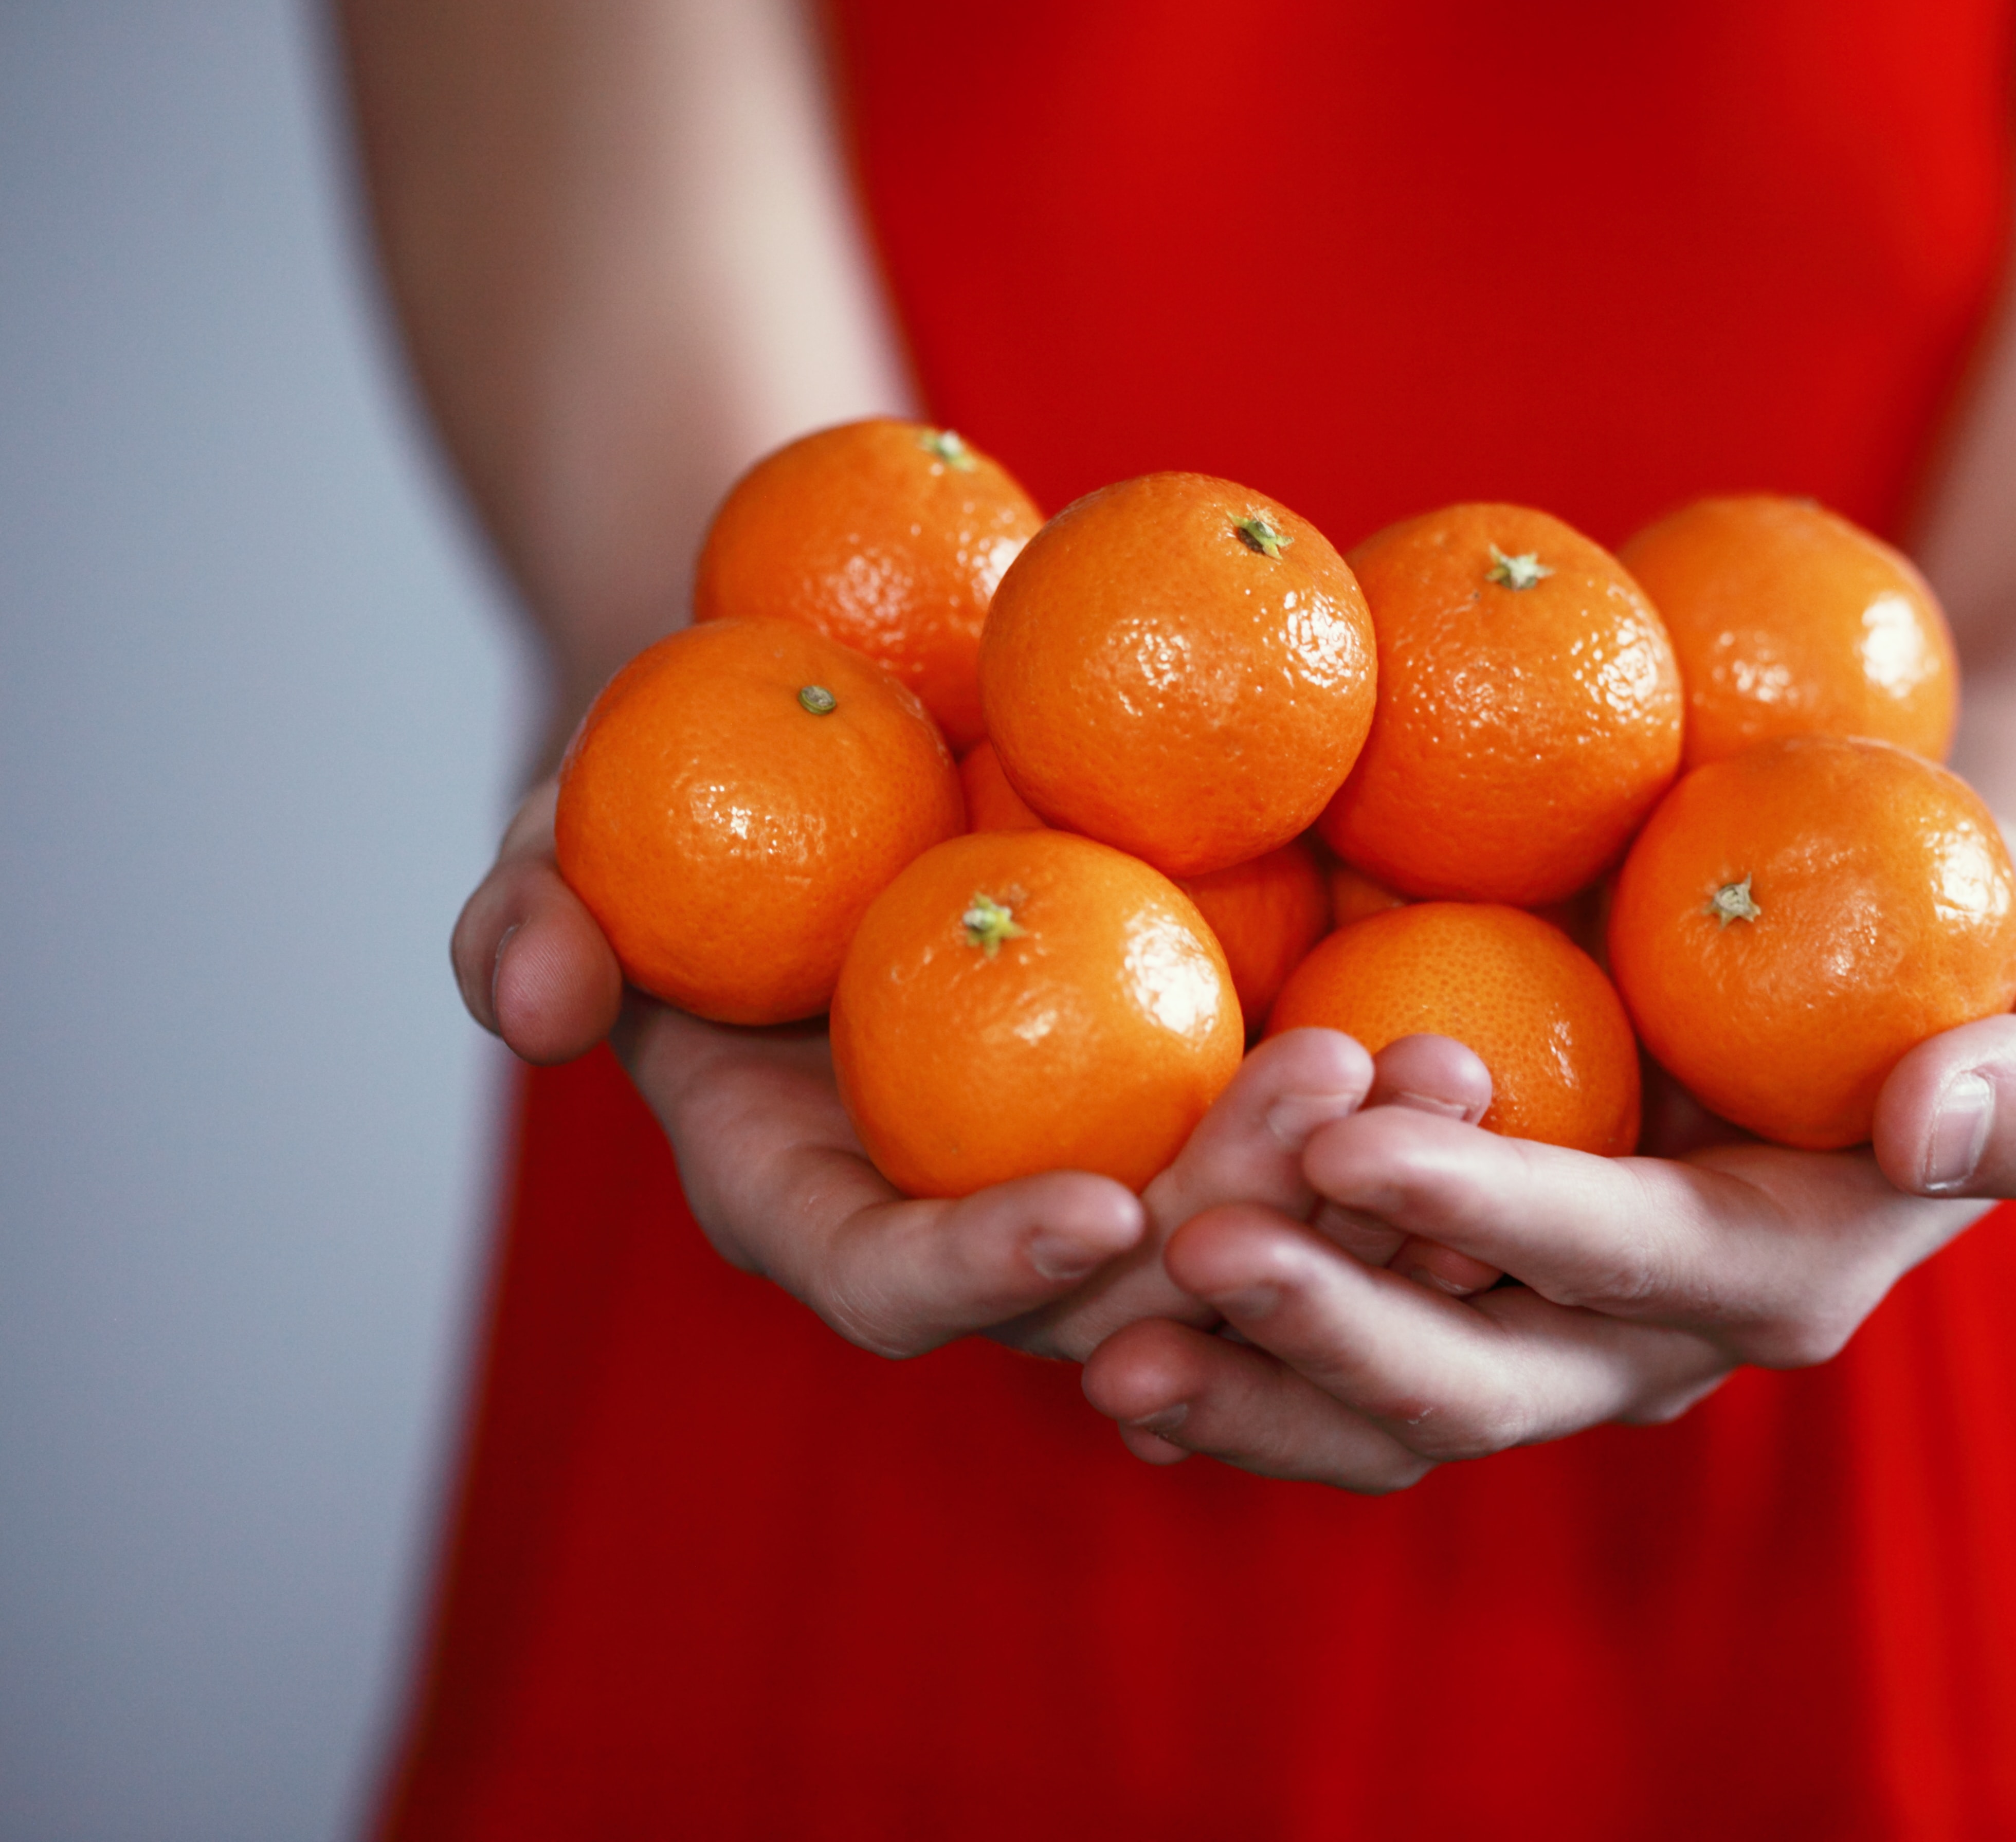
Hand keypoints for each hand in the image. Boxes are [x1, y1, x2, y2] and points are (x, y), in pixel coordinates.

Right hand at [450, 780, 1488, 1357]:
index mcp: (827, 1202)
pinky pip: (1316, 1144)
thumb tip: (521, 1001)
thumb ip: (535, 913)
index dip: (986, 1271)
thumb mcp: (577, 824)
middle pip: (1119, 1289)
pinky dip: (1397, 1114)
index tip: (1099, 1201)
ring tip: (1463, 1063)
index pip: (899, 1288)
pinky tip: (1493, 1029)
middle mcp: (978, 1218)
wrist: (837, 727)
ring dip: (1361, 1183)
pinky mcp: (1205, 1097)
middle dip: (1234, 1220)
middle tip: (1343, 1092)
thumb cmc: (685, 786)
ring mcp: (1109, 1164)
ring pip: (1249, 1239)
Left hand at [1077, 831, 2015, 1491]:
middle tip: (1193, 1246)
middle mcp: (1651, 1339)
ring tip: (1097, 1335)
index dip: (1502, 1213)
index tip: (1362, 1133)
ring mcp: (1548, 1328)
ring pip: (1388, 1403)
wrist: (1896, 962)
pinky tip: (1099, 1335)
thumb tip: (1933, 1125)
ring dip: (1250, 1379)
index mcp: (1779, 1269)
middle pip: (1483, 1376)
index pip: (1630, 1256)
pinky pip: (1342, 1358)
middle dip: (1336, 1330)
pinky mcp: (1467, 1287)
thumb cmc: (1990, 955)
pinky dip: (1233, 1360)